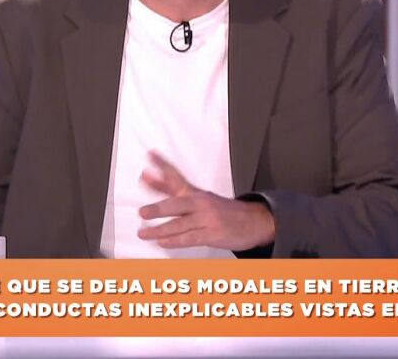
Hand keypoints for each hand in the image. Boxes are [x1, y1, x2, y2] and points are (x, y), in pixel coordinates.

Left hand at [137, 151, 274, 250]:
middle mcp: (201, 203)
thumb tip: (150, 177)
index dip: (162, 165)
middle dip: (158, 208)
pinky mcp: (212, 234)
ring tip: (144, 233)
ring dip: (160, 230)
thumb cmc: (223, 210)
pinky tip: (163, 242)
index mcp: (196, 193)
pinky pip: (190, 237)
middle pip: (177, 203)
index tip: (150, 156)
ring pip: (180, 224)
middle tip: (142, 212)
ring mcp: (207, 218)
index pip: (177, 176)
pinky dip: (175, 240)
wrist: (255, 220)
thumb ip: (172, 189)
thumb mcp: (199, 197)